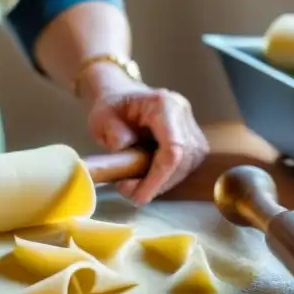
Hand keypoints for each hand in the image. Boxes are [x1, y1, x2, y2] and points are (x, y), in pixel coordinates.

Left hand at [86, 84, 207, 205]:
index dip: (159, 177)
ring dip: (164, 183)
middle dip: (159, 184)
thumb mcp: (102, 118)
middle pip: (184, 160)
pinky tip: (149, 179)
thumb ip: (113, 132)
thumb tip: (124, 148)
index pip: (173, 148)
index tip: (139, 196)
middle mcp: (182, 113)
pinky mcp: (191, 138)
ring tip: (137, 187)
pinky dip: (167, 177)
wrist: (120, 98)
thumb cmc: (111, 107)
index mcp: (163, 104)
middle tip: (132, 194)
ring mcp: (190, 125)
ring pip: (188, 165)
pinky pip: (186, 165)